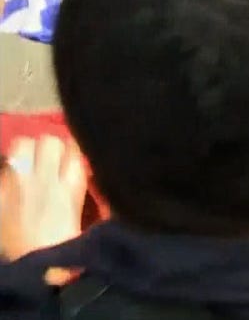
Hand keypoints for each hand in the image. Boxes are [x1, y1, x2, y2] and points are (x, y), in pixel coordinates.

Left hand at [0, 136, 86, 261]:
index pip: (73, 147)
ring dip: (27, 152)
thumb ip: (78, 184)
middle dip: (50, 147)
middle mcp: (45, 180)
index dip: (72, 150)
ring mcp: (18, 185)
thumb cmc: (65, 245)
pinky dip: (9, 172)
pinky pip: (4, 168)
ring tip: (29, 164)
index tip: (71, 157)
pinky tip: (13, 182)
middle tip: (50, 160)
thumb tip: (78, 164)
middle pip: (49, 141)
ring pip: (22, 144)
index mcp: (71, 187)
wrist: (35, 267)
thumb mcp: (81, 212)